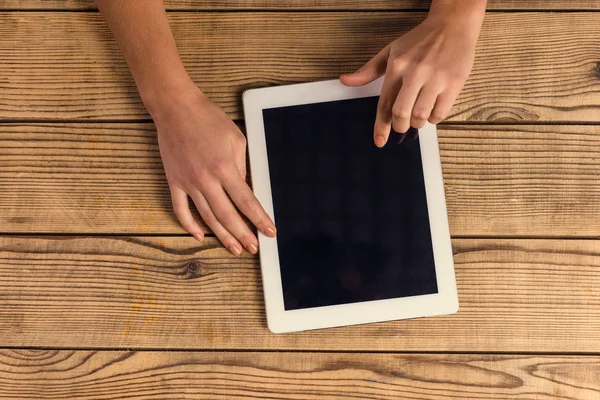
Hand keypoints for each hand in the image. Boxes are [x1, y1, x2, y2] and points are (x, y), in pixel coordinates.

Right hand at [151, 85, 275, 255]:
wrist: (176, 107)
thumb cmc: (209, 119)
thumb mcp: (236, 139)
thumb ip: (242, 166)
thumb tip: (245, 188)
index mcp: (224, 167)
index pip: (246, 201)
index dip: (259, 219)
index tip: (270, 232)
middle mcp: (206, 179)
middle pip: (228, 215)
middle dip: (243, 234)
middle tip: (254, 248)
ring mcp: (188, 182)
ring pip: (206, 217)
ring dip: (222, 235)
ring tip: (235, 249)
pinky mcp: (173, 181)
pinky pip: (180, 209)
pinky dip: (189, 225)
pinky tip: (200, 236)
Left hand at [340, 4, 483, 146]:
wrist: (452, 24)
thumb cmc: (419, 40)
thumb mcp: (390, 51)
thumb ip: (369, 70)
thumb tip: (345, 80)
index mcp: (397, 66)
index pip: (384, 103)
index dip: (381, 126)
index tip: (379, 141)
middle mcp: (415, 73)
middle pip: (401, 114)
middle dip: (400, 126)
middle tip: (402, 125)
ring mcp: (435, 79)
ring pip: (421, 116)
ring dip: (418, 122)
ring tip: (418, 114)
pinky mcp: (454, 83)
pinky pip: (440, 113)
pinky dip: (434, 117)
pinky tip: (432, 108)